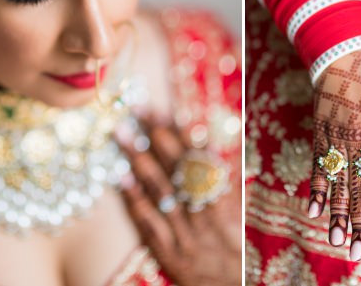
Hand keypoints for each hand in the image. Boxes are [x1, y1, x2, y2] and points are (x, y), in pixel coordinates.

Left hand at [116, 116, 241, 285]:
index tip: (160, 109)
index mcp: (226, 199)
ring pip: (163, 191)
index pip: (200, 157)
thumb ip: (225, 178)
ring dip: (140, 161)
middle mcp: (206, 213)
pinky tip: (121, 178)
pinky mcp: (172, 252)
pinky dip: (136, 200)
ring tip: (122, 134)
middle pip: (179, 168)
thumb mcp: (239, 211)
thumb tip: (208, 141)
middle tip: (135, 110)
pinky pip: (151, 223)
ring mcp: (188, 232)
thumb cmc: (236, 247)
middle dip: (156, 136)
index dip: (179, 131)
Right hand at [307, 47, 360, 260]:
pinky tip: (314, 209)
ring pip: (337, 184)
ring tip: (335, 239)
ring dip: (336, 214)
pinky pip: (319, 165)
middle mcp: (359, 144)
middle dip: (356, 224)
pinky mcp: (321, 133)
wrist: (350, 52)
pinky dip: (317, 188)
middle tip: (355, 251)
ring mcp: (337, 139)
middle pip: (357, 191)